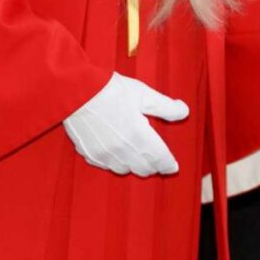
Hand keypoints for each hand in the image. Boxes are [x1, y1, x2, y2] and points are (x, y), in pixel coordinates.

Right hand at [63, 73, 188, 176]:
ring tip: (137, 155)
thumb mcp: (143, 94)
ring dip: (133, 165)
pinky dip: (114, 161)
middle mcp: (123, 150)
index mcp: (140, 136)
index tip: (173, 166)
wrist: (75, 91)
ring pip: (124, 169)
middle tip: (157, 159)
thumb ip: (166, 106)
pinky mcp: (89, 153)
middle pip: (143, 169)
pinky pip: (106, 165)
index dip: (169, 164)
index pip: (160, 159)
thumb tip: (184, 112)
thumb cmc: (110, 89)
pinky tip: (116, 151)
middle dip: (153, 165)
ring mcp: (104, 154)